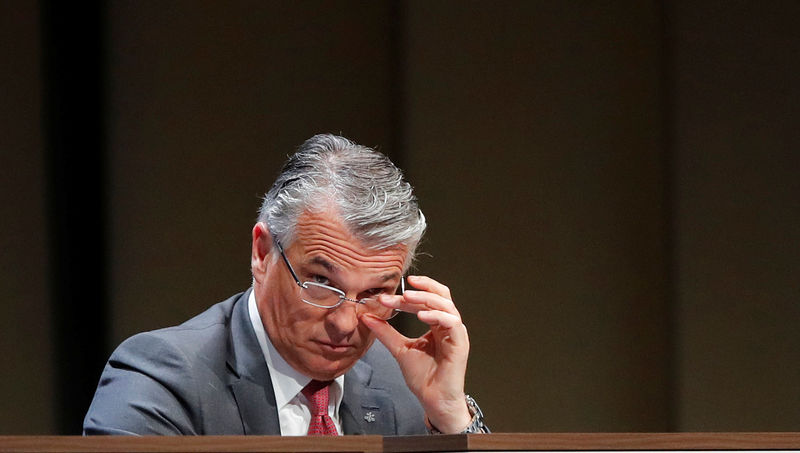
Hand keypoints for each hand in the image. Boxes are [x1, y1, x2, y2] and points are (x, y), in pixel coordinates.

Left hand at [360, 275, 471, 433]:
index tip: (384, 298)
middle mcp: (448, 324)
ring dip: (426, 298)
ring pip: (446, 305)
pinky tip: (421, 315)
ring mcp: (456, 333)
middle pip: (439, 296)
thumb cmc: (423, 377)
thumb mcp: (399, 349)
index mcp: (436, 324)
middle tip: (400, 290)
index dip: (406, 297)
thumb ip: (386, 332)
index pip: (424, 301)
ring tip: (407, 297)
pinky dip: (437, 315)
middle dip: (420, 289)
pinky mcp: (461, 343)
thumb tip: (367, 317)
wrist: (433, 399)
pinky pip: (452, 322)